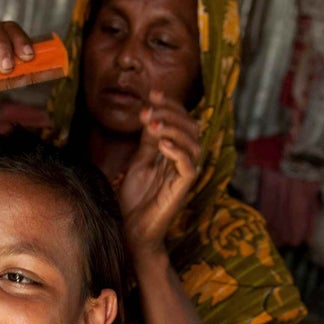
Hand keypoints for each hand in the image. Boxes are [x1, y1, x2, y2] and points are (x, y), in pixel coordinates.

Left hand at [117, 90, 201, 258]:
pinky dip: (177, 152)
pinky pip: (189, 167)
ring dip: (173, 129)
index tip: (153, 93)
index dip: (171, 106)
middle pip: (192, 128)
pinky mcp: (182, 190)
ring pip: (194, 144)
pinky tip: (161, 145)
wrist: (130, 230)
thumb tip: (151, 115)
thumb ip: (149, 142)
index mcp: (175, 153)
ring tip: (152, 125)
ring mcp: (184, 177)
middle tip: (150, 109)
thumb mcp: (139, 163)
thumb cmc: (134, 200)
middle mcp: (184, 162)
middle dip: (172, 113)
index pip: (182, 122)